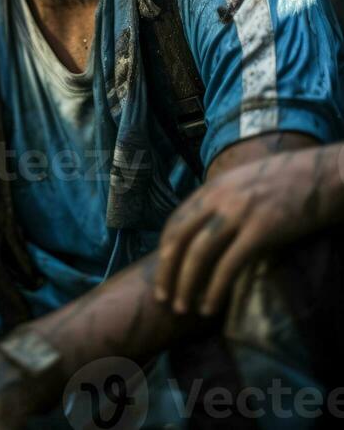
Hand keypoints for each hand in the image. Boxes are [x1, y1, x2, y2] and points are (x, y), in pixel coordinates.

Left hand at [154, 145, 341, 316]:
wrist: (322, 174)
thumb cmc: (287, 183)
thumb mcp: (244, 184)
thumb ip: (223, 202)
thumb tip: (208, 230)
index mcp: (213, 188)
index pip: (176, 222)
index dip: (164, 251)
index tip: (162, 274)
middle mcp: (219, 198)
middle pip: (180, 239)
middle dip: (167, 272)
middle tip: (163, 298)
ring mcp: (239, 212)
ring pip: (198, 253)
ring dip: (186, 285)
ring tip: (182, 309)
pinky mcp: (261, 229)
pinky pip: (229, 264)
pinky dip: (215, 289)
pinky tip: (210, 307)